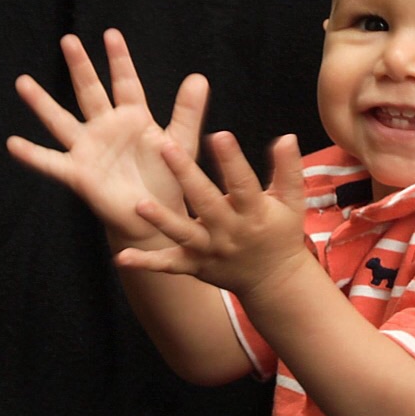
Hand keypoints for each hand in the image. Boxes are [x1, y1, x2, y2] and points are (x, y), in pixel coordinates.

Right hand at [7, 28, 207, 247]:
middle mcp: (107, 128)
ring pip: (62, 120)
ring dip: (42, 103)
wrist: (157, 214)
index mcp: (133, 117)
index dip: (119, 60)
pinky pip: (52, 162)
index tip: (111, 34)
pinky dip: (32, 155)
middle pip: (90, 92)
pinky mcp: (79, 174)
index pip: (125, 83)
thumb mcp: (181, 141)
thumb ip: (188, 111)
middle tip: (68, 40)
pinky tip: (13, 144)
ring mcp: (89, 149)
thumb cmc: (168, 177)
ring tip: (23, 82)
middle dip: (80, 67)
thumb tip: (200, 77)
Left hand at [115, 130, 308, 298]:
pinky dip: (146, 263)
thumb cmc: (281, 232)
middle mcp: (230, 233)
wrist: (273, 280)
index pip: (243, 183)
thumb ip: (288, 168)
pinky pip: (168, 265)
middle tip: (166, 146)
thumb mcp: (292, 201)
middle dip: (186, 175)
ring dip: (161, 220)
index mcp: (254, 213)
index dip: (232, 160)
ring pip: (183, 234)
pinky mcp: (195, 266)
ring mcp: (209, 251)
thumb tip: (287, 136)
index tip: (219, 135)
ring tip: (139, 204)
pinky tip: (122, 257)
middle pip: (206, 201)